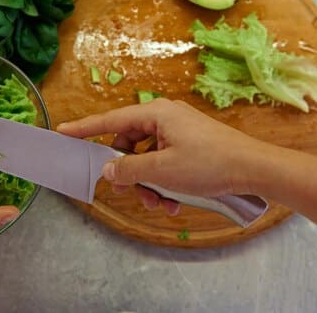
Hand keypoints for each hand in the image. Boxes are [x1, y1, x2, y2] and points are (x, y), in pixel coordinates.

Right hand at [57, 99, 268, 213]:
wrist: (254, 168)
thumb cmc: (210, 163)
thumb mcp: (163, 170)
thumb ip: (129, 169)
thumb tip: (108, 169)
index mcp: (156, 113)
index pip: (111, 120)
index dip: (84, 129)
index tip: (62, 132)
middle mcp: (165, 117)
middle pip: (129, 143)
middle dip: (129, 173)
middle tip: (134, 193)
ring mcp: (178, 131)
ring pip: (146, 158)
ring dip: (148, 183)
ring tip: (162, 203)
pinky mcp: (189, 144)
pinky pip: (164, 162)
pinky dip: (164, 182)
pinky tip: (175, 201)